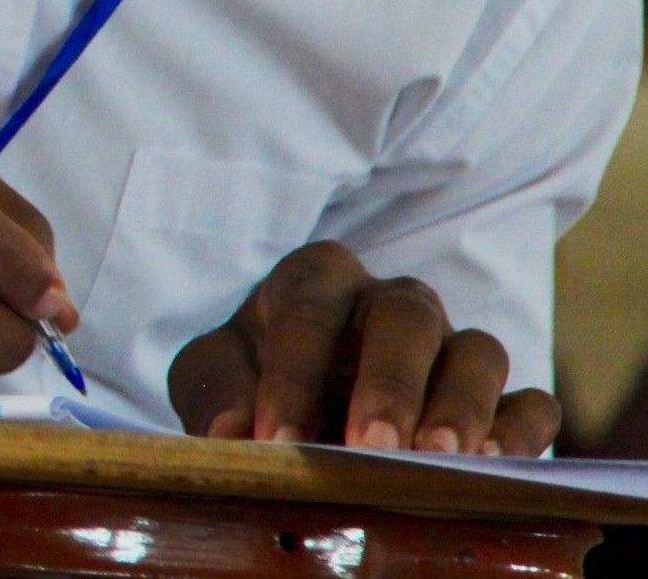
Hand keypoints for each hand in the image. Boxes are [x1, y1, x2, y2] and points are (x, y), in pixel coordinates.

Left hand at [168, 242, 555, 454]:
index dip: (292, 376)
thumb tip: (230, 435)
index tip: (277, 441)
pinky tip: (490, 465)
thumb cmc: (252, 379)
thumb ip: (216, 394)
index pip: (307, 310)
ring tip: (438, 460)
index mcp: (315, 281)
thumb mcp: (215, 375)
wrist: (299, 406)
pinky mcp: (498, 399)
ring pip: (480, 352)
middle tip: (371, 447)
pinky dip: (518, 431)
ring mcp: (452, 348)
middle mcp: (391, 303)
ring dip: (461, 407)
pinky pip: (531, 403)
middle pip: (406, 318)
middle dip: (390, 384)